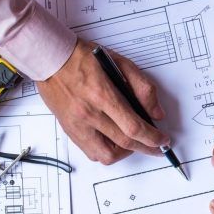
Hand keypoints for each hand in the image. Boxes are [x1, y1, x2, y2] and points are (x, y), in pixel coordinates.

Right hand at [37, 40, 168, 164]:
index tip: (163, 140)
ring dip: (125, 153)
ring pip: (106, 156)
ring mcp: (77, 125)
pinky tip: (114, 142)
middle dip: (147, 148)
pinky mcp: (70, 131)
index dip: (152, 137)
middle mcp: (88, 114)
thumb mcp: (119, 63)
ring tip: (133, 144)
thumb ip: (141, 87)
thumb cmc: (81, 58)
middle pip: (124, 143)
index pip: (133, 126)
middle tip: (157, 148)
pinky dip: (107, 152)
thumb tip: (156, 112)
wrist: (50, 59)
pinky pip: (92, 153)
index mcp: (102, 95)